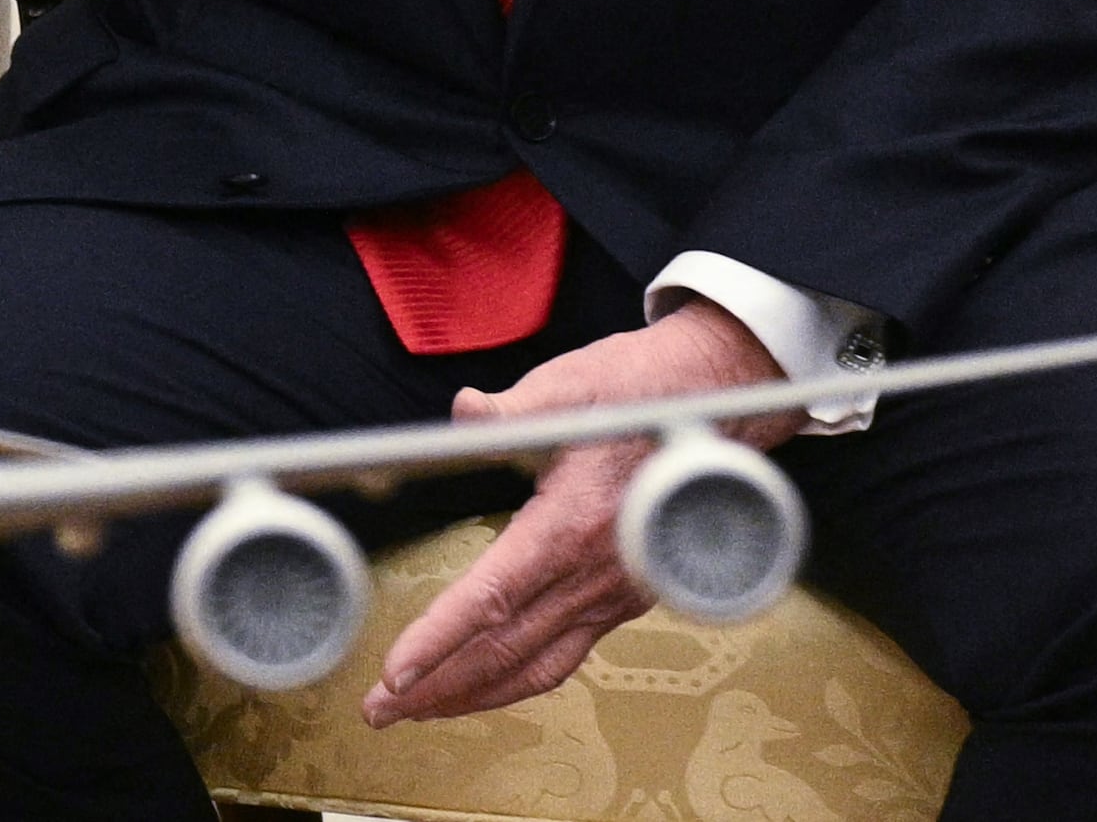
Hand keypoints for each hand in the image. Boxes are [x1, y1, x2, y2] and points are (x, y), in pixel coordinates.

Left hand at [363, 301, 788, 725]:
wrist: (716, 406)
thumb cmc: (641, 391)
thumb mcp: (576, 385)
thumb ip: (517, 408)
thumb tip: (467, 411)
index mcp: (573, 523)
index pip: (494, 598)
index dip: (441, 639)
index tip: (396, 674)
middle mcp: (596, 571)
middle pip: (506, 649)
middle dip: (438, 687)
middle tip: (379, 709)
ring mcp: (614, 591)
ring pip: (537, 665)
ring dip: (474, 695)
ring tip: (420, 711)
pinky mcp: (624, 597)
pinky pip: (566, 653)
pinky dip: (519, 679)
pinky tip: (488, 686)